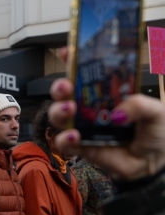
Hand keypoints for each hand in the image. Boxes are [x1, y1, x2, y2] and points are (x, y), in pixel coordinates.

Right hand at [49, 63, 164, 180]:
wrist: (155, 163)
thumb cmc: (155, 133)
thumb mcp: (156, 111)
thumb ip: (139, 104)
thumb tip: (117, 113)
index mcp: (106, 93)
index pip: (86, 73)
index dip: (72, 60)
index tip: (67, 51)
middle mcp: (90, 107)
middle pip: (64, 92)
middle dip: (59, 87)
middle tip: (66, 86)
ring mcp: (83, 127)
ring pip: (58, 115)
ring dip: (58, 110)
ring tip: (70, 110)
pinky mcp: (81, 147)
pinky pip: (63, 142)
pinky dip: (64, 138)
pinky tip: (75, 136)